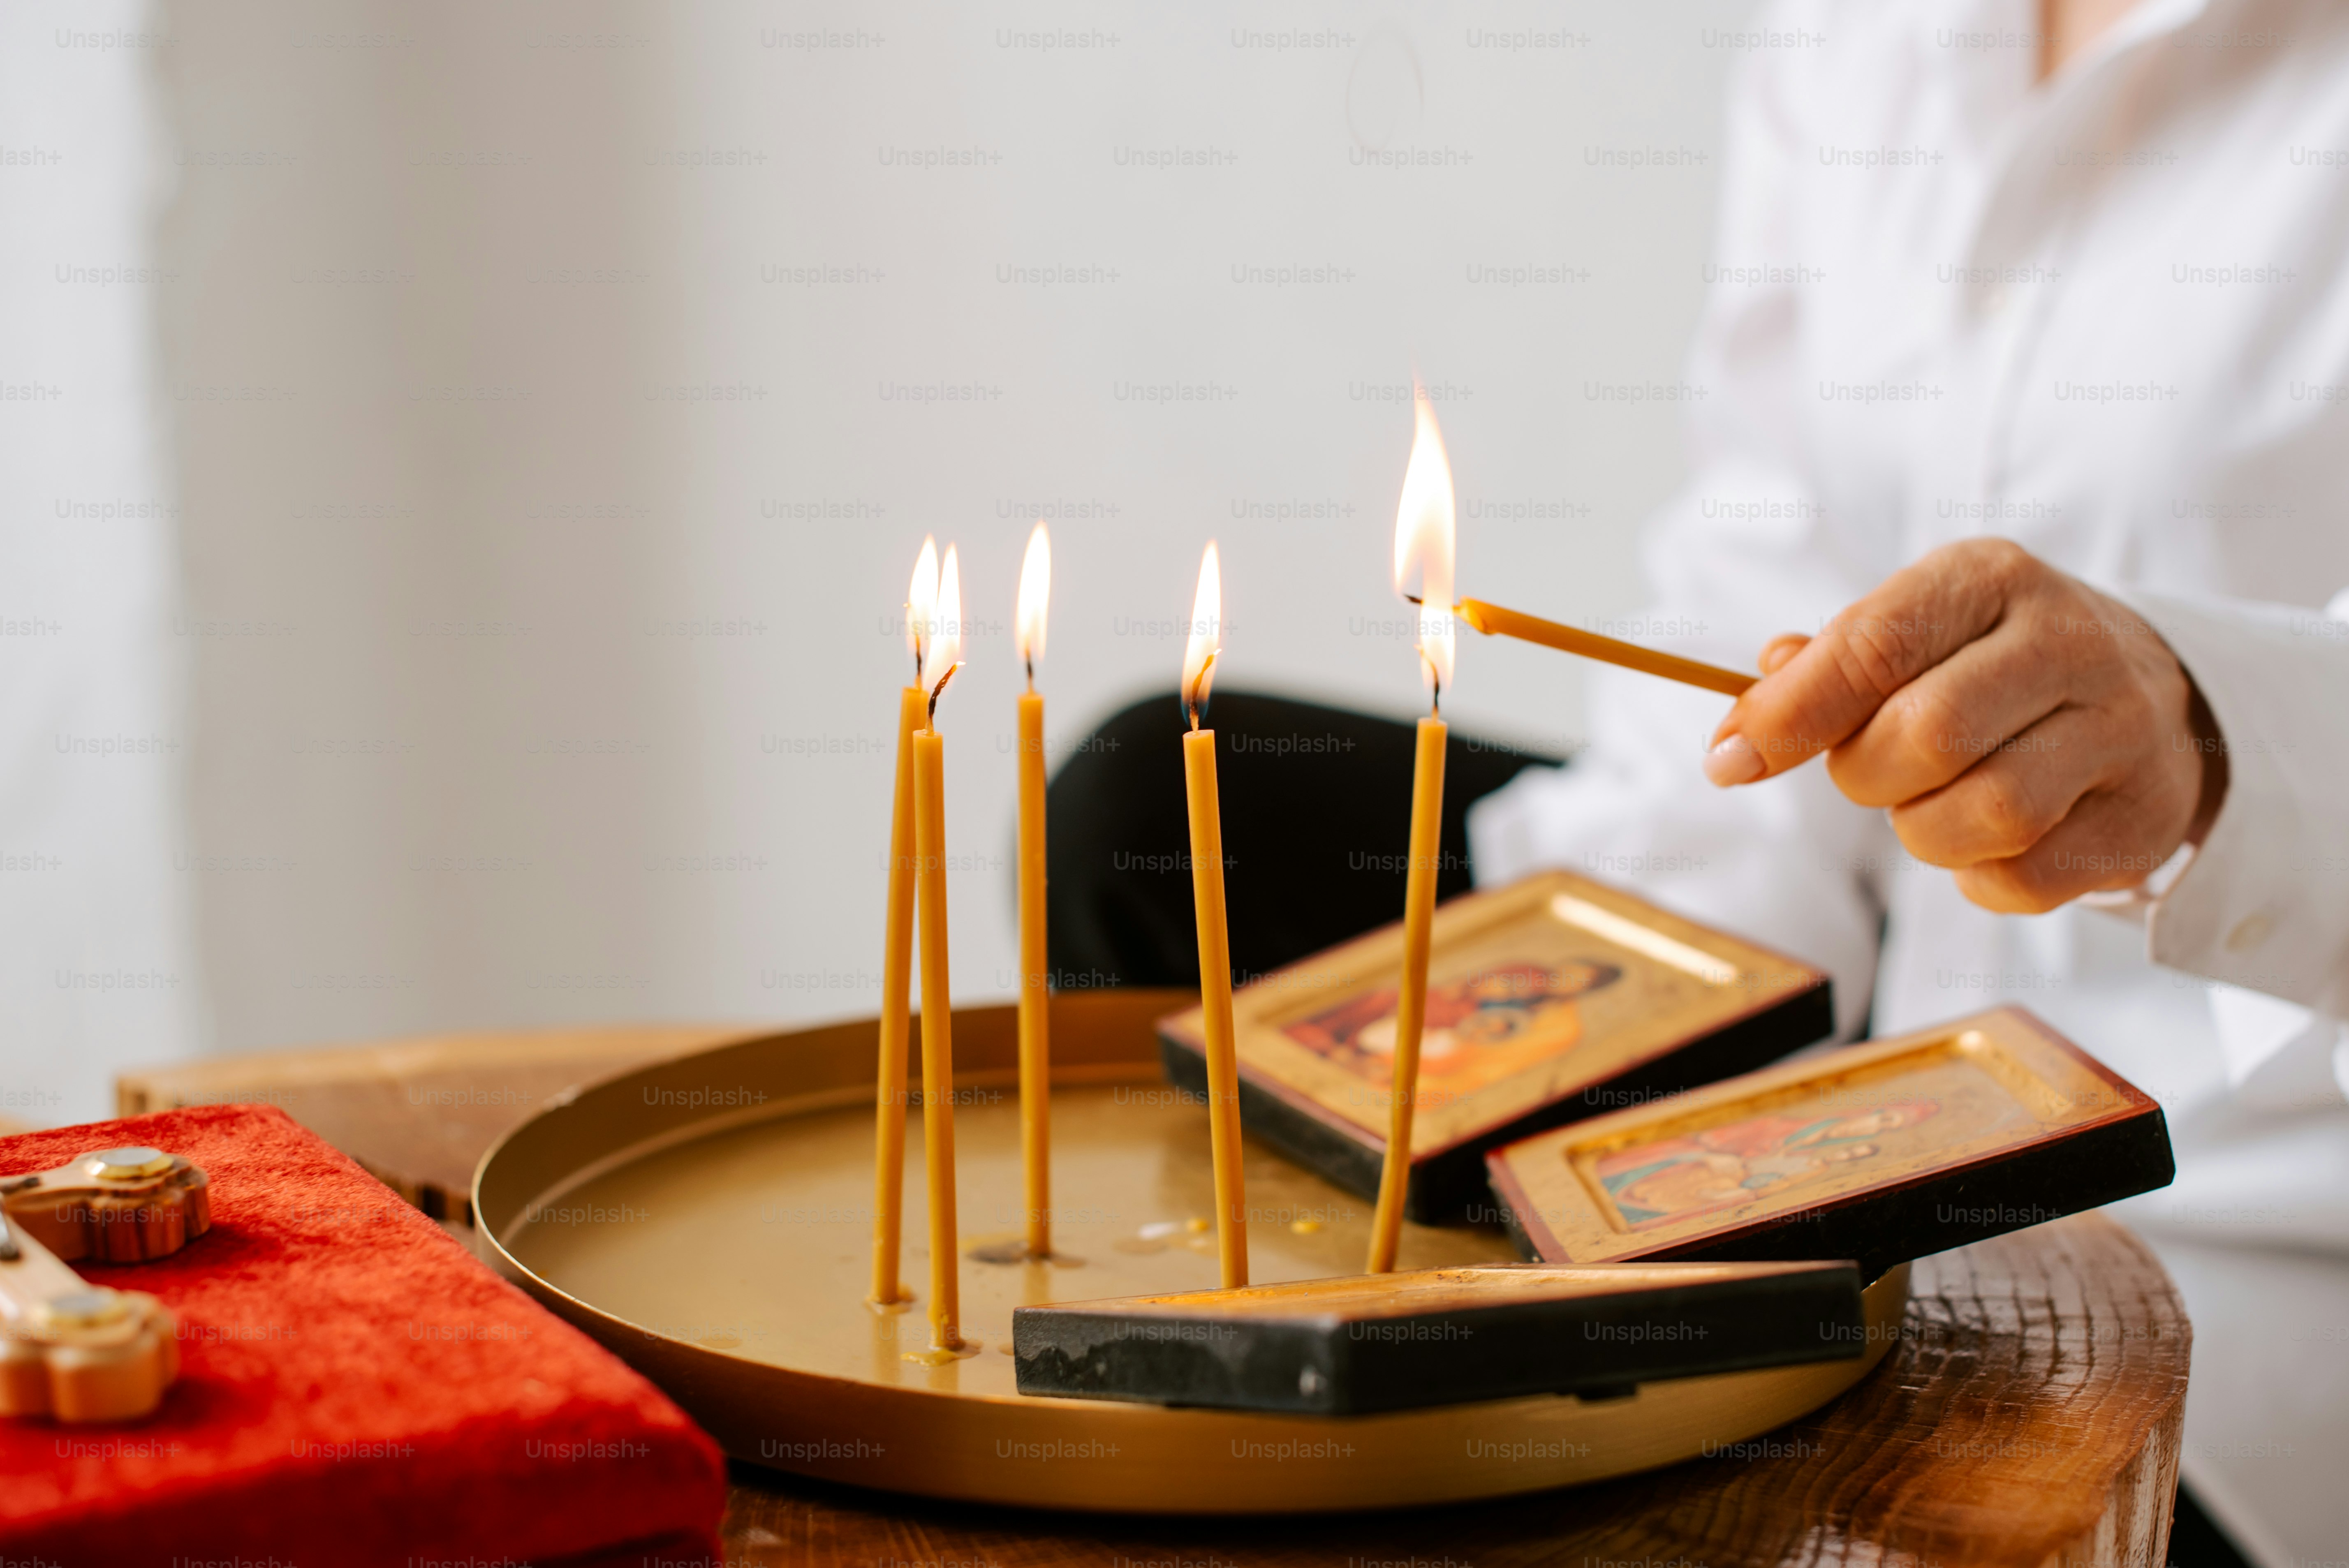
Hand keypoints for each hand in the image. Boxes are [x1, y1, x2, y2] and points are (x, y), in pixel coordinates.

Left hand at [1702, 539, 2227, 913]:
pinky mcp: (2143, 818)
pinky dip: (1976, 877)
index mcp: (1992, 580)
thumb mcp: (1915, 629)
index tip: (1728, 759)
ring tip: (1931, 801)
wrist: (2144, 691)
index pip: (1873, 646)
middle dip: (1864, 774)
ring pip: (1984, 816)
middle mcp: (2069, 643)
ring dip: (1922, 831)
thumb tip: (1745, 723)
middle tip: (1867, 770)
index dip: (1789, 713)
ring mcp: (2121, 731)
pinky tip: (1985, 839)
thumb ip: (1828, 666)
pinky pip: (2021, 880)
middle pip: (1927, 736)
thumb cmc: (1989, 662)